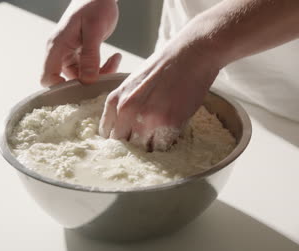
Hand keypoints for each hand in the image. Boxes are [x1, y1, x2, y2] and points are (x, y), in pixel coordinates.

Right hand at [41, 0, 120, 86]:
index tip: (82, 89)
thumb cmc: (94, 5)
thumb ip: (90, 56)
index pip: (48, 77)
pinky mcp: (81, 54)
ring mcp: (71, 54)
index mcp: (57, 46)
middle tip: (108, 73)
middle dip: (89, 82)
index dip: (60, 88)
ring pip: (82, 76)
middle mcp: (61, 52)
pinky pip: (90, 69)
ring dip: (100, 74)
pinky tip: (115, 57)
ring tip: (115, 60)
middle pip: (68, 80)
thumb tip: (87, 80)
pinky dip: (103, 68)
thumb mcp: (94, 30)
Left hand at [99, 37, 219, 150]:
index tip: (128, 139)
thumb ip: (124, 104)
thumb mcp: (133, 83)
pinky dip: (167, 143)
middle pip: (124, 144)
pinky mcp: (169, 123)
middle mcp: (127, 111)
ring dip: (151, 146)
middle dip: (133, 145)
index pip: (107, 133)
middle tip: (146, 140)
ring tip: (160, 134)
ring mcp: (148, 119)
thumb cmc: (164, 66)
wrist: (191, 53)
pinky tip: (172, 130)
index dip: (118, 138)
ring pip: (143, 148)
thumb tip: (124, 128)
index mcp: (116, 100)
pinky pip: (163, 146)